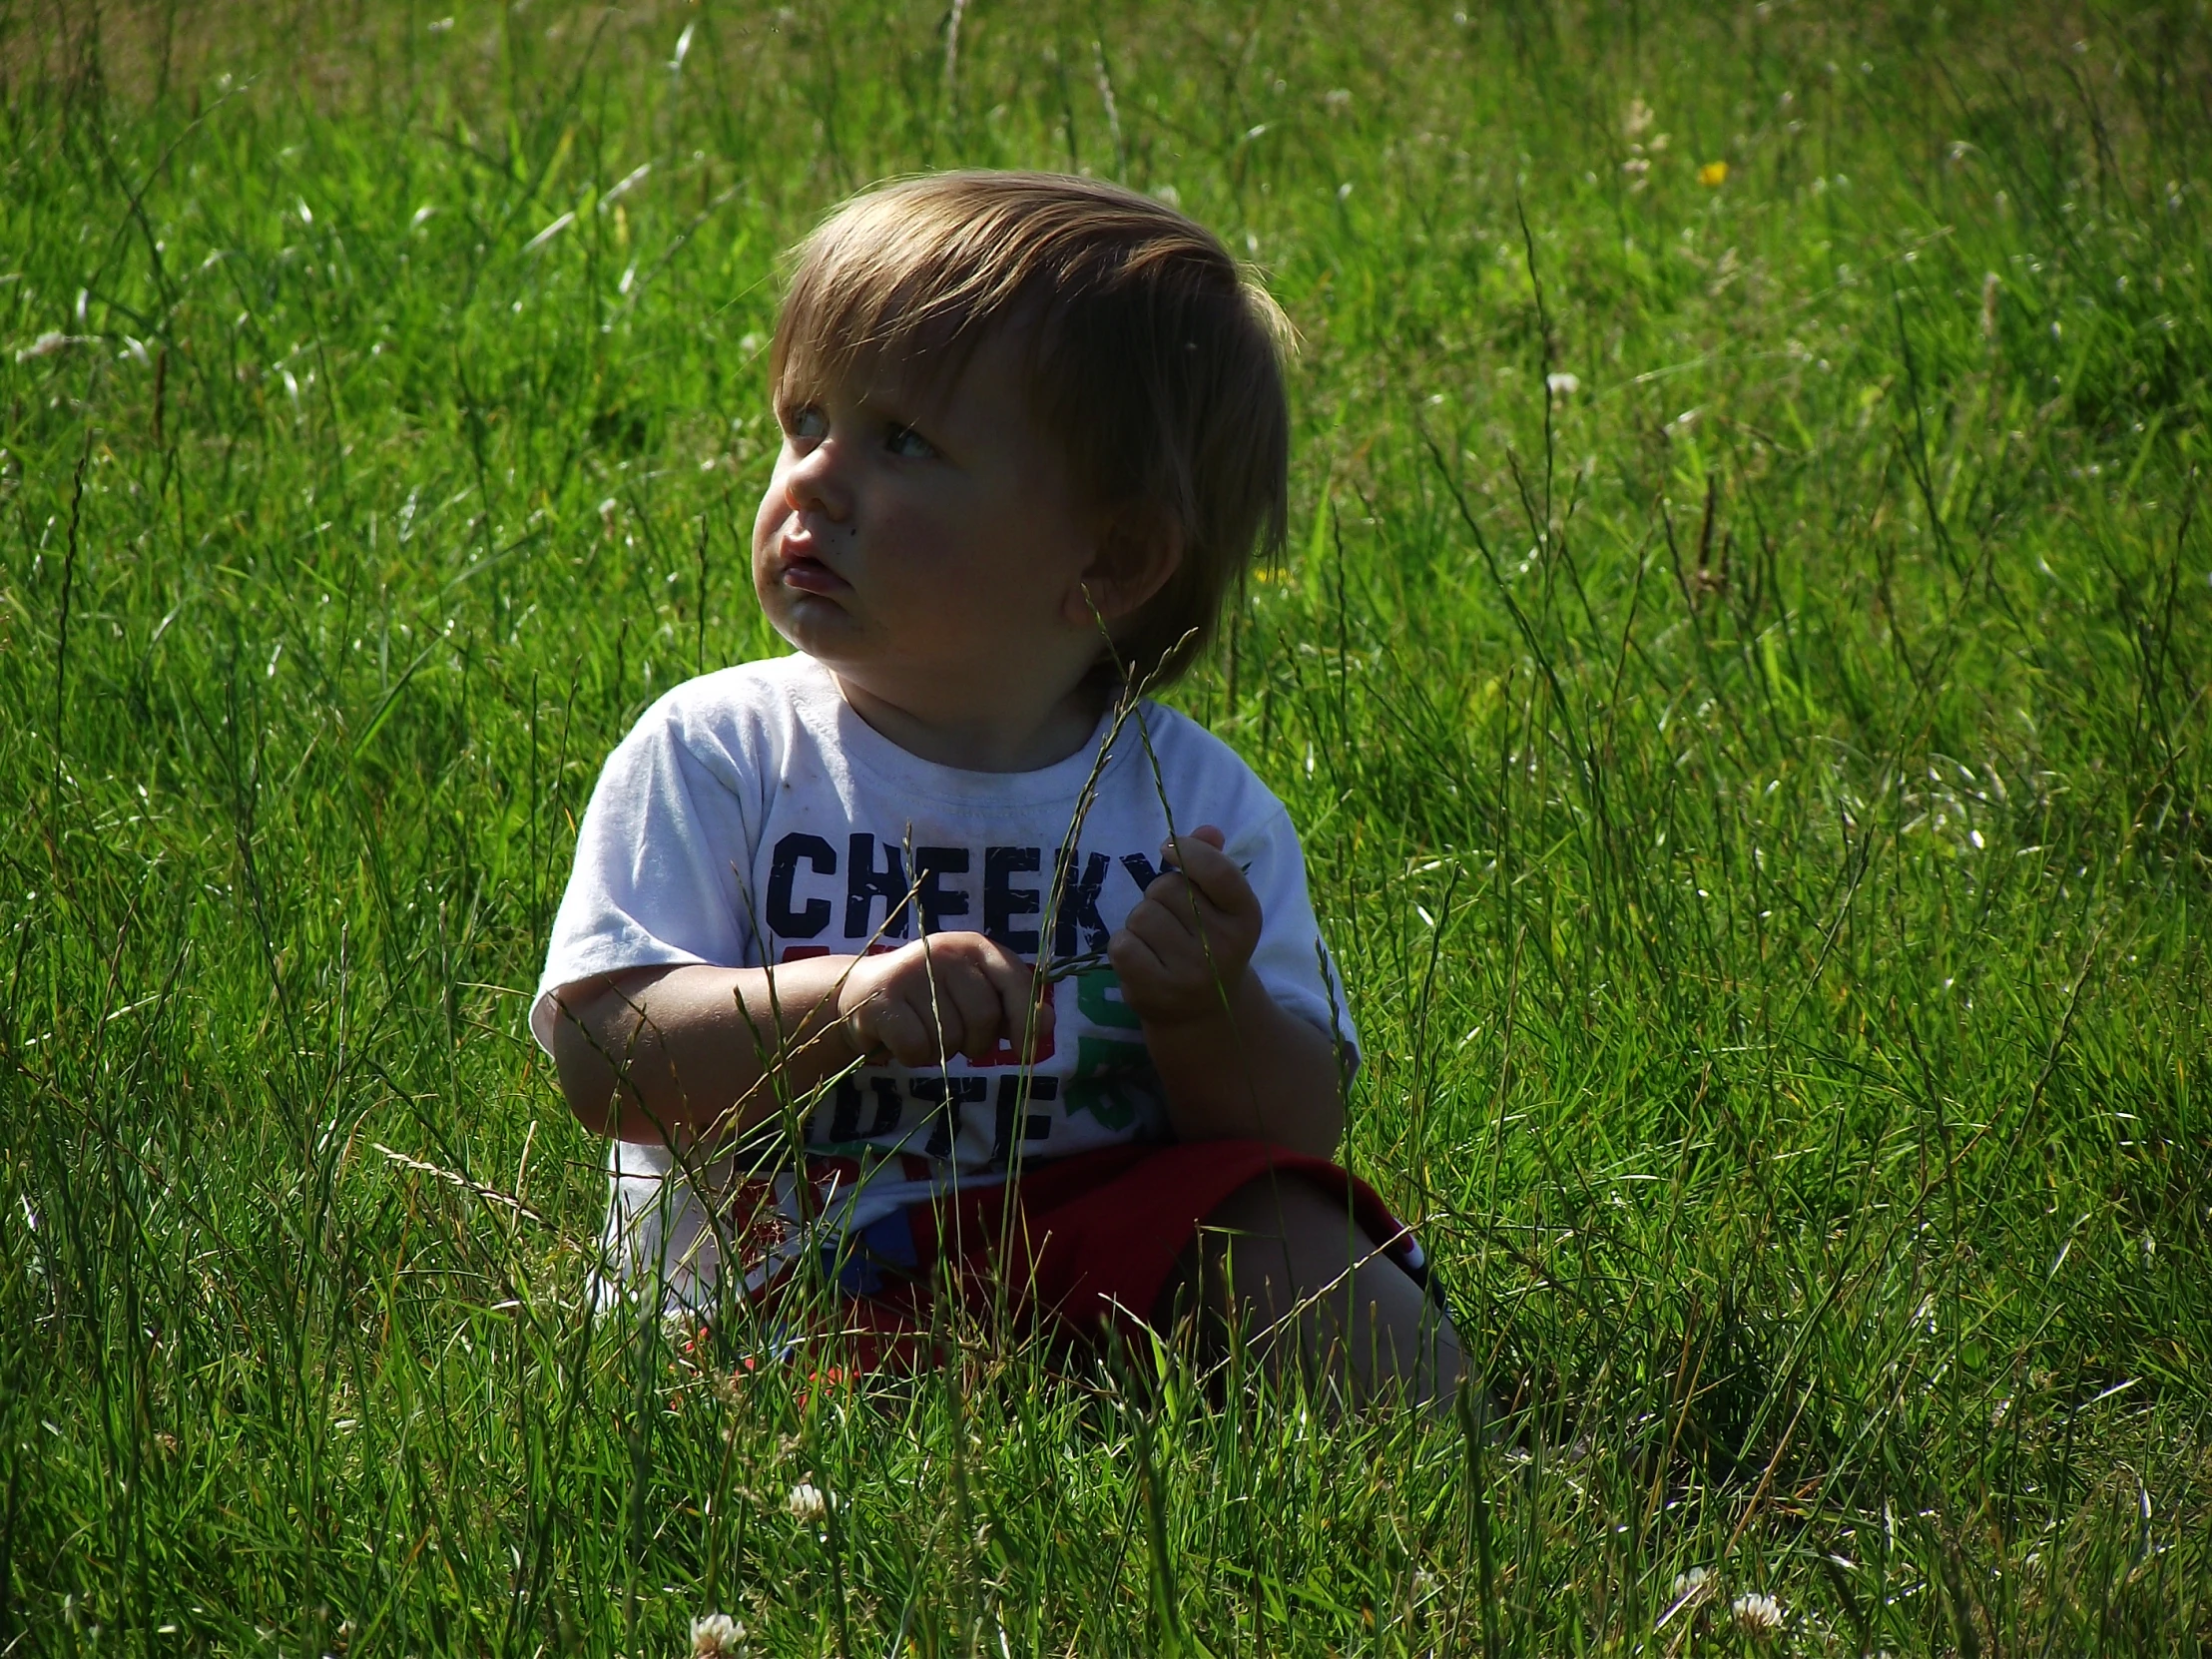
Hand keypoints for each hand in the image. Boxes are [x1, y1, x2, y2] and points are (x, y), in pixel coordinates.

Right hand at [834, 932, 1049, 1066]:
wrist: (861, 993)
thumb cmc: (930, 997)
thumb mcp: (975, 992)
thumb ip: (1013, 1004)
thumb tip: (1047, 1024)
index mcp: (975, 946)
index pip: (1015, 982)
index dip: (1025, 1020)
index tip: (1026, 1052)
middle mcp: (945, 951)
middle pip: (984, 1017)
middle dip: (975, 1043)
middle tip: (956, 1038)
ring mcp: (911, 972)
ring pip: (949, 1038)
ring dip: (940, 1051)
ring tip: (923, 1031)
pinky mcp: (882, 998)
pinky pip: (917, 1048)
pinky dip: (913, 1057)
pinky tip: (901, 1040)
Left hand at [1108, 824, 1262, 1026]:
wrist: (1204, 1013)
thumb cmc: (1208, 945)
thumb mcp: (1220, 907)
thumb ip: (1213, 864)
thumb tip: (1208, 830)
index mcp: (1246, 917)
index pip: (1219, 872)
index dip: (1189, 850)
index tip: (1169, 848)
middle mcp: (1225, 946)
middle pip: (1167, 889)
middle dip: (1159, 896)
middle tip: (1171, 921)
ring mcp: (1192, 972)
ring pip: (1142, 915)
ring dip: (1139, 922)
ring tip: (1157, 943)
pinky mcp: (1158, 991)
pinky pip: (1123, 944)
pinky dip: (1124, 945)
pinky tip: (1142, 959)